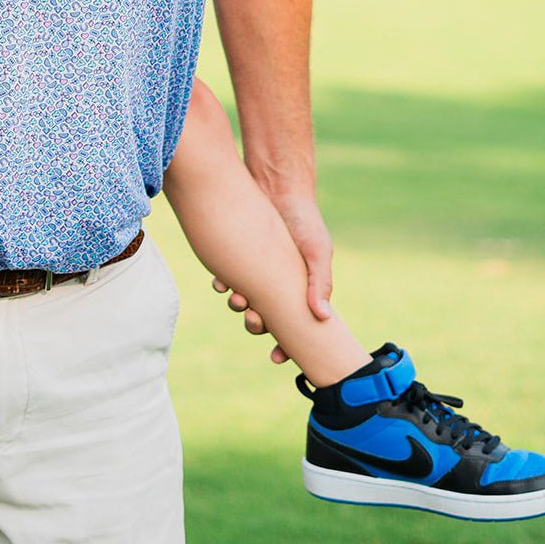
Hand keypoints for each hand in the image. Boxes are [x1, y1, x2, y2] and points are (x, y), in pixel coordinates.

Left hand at [215, 195, 333, 363]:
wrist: (276, 186)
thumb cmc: (303, 219)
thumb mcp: (317, 250)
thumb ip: (319, 283)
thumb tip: (323, 318)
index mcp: (300, 288)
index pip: (294, 325)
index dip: (286, 344)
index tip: (277, 358)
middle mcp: (278, 283)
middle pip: (264, 317)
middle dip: (256, 324)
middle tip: (252, 321)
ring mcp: (256, 270)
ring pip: (244, 300)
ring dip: (238, 305)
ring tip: (236, 300)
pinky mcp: (237, 256)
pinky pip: (227, 278)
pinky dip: (223, 283)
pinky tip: (221, 283)